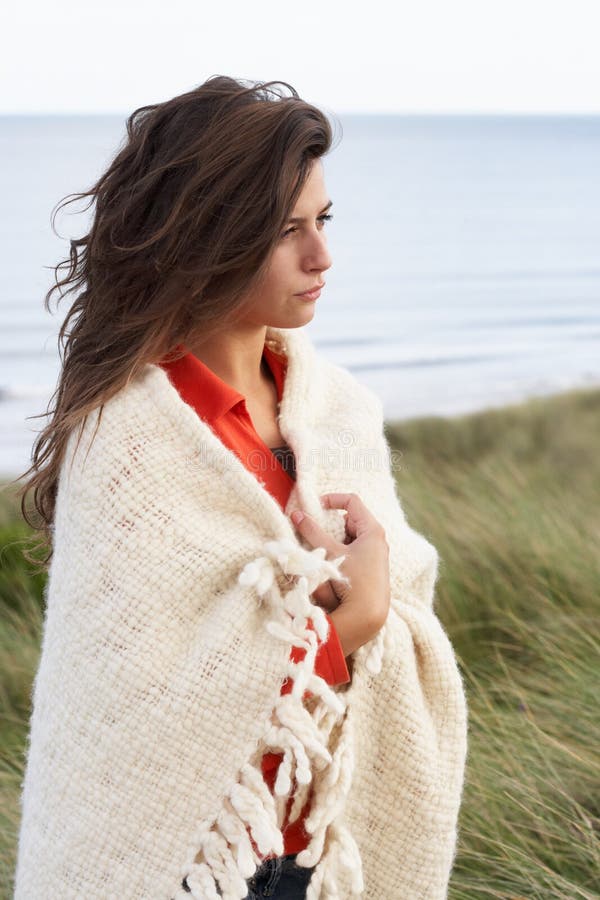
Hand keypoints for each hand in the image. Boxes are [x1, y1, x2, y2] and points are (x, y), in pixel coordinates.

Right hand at [290, 492, 390, 636]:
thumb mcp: (329, 552)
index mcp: (372, 530)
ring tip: (320, 551)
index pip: (352, 501)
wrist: (368, 615)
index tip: (315, 507)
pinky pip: (352, 551)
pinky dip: (339, 552)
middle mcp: (378, 540)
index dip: (332, 499)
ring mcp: (375, 554)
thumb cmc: (351, 580)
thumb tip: (296, 514)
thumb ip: (312, 531)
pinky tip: (330, 564)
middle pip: (350, 520)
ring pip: (350, 537)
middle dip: (330, 524)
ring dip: (333, 540)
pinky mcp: (370, 568)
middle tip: (314, 532)